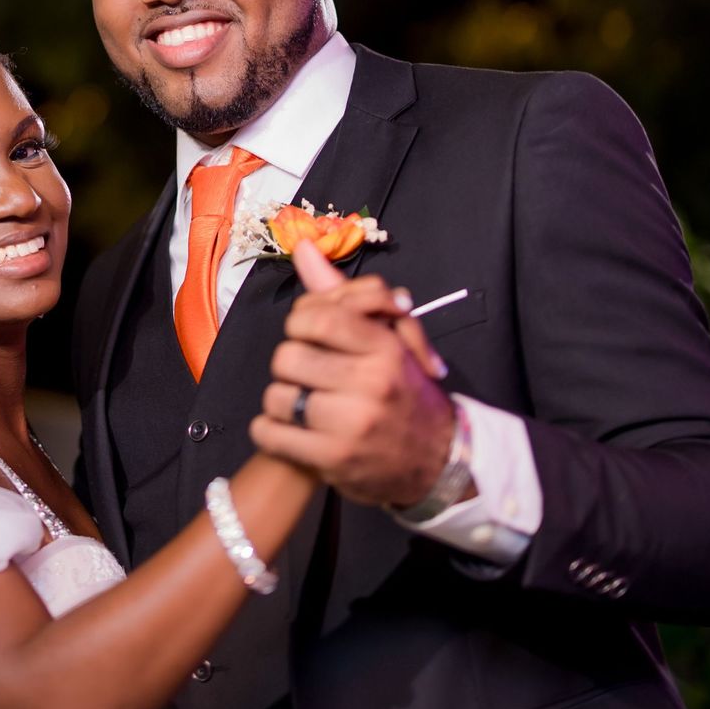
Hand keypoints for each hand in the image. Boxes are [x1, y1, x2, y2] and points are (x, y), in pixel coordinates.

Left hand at [249, 239, 462, 508]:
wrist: (438, 460)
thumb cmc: (405, 390)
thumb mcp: (388, 338)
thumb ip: (342, 295)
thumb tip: (304, 247)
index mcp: (385, 349)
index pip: (316, 319)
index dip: (300, 324)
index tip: (308, 335)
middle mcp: (370, 385)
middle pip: (288, 357)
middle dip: (291, 364)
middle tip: (307, 374)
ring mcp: (351, 426)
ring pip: (276, 396)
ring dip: (281, 399)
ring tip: (301, 403)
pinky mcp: (333, 461)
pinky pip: (270, 434)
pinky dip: (271, 431)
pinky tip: (289, 429)